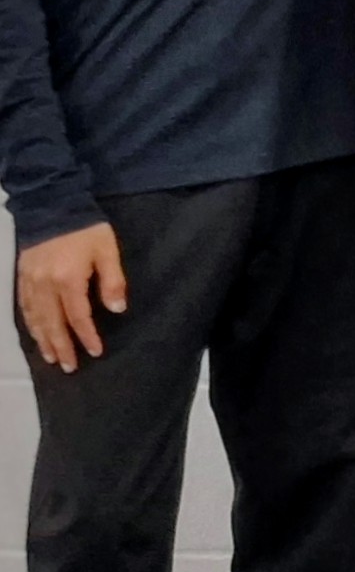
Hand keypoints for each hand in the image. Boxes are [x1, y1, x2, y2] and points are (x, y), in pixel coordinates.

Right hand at [15, 223, 125, 370]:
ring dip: (43, 340)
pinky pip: (24, 307)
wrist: (52, 205)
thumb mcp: (107, 250)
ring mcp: (29, 282)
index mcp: (67, 279)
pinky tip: (35, 334)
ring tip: (51, 358)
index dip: (87, 336)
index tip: (95, 352)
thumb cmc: (86, 228)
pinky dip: (30, 324)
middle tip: (69, 367)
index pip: (78, 316)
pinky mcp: (21, 276)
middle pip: (52, 323)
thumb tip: (116, 310)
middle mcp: (44, 285)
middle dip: (61, 347)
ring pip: (35, 318)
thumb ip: (113, 281)